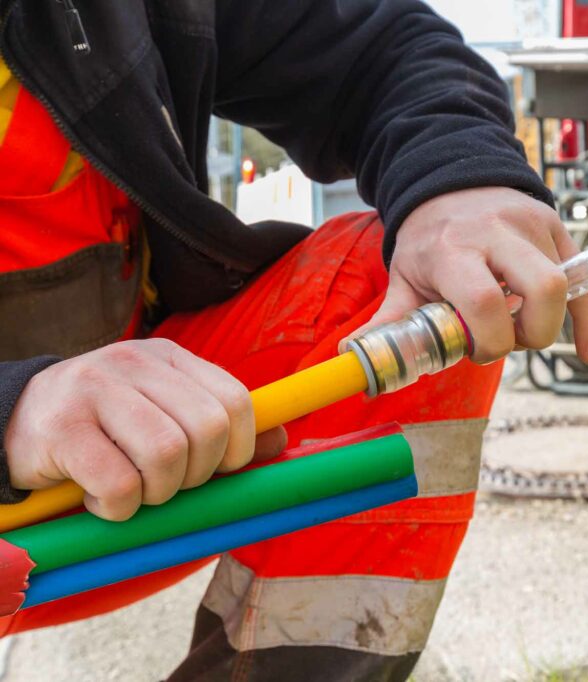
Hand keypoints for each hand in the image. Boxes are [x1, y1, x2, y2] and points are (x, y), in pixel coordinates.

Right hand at [4, 339, 286, 520]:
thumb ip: (221, 426)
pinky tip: (99, 499)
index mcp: (169, 358)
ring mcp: (94, 389)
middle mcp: (134, 363)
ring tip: (134, 491)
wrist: (12, 425)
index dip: (239, 448)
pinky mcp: (61, 427)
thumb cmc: (105, 428)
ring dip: (157, 493)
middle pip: (207, 429)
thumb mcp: (165, 414)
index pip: (235, 400)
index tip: (217, 470)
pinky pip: (119, 484)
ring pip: (166, 455)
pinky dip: (118, 508)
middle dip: (198, 475)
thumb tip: (281, 441)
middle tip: (168, 485)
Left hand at [352, 187, 587, 364]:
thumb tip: (353, 359)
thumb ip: (389, 322)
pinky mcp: (555, 227)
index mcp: (454, 250)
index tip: (477, 350)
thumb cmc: (429, 237)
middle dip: (533, 334)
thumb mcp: (404, 275)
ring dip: (549, 323)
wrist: (450, 176)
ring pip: (564, 286)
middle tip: (508, 340)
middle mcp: (498, 233)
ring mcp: (532, 226)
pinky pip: (586, 280)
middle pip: (543, 290)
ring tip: (522, 325)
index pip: (486, 303)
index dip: (489, 342)